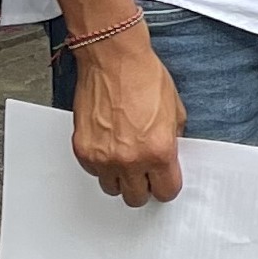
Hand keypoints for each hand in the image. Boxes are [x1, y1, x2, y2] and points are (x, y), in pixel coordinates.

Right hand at [70, 35, 185, 205]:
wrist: (114, 60)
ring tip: (125, 158)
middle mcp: (129, 160)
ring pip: (111, 188)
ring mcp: (102, 157)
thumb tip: (168, 157)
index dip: (166, 185)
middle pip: (136, 197)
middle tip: (145, 171)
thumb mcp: (175, 112)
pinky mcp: (82, 149)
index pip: (166, 191)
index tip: (164, 180)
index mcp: (159, 152)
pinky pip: (93, 171)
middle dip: (143, 186)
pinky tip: (109, 146)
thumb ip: (172, 141)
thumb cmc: (144, 78)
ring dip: (120, 178)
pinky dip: (101, 164)